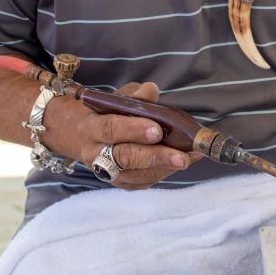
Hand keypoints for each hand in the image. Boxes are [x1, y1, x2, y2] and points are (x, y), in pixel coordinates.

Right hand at [74, 81, 196, 189]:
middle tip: (180, 157)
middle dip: (155, 156)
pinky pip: (144, 181)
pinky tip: (185, 160)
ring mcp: (107, 173)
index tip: (157, 130)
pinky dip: (166, 171)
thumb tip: (150, 91)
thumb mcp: (117, 98)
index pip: (110, 129)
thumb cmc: (108, 112)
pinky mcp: (121, 183)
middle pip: (124, 157)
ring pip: (137, 175)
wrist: (85, 137)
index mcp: (90, 128)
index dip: (134, 130)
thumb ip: (134, 95)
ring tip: (190, 158)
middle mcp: (94, 154)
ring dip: (166, 167)